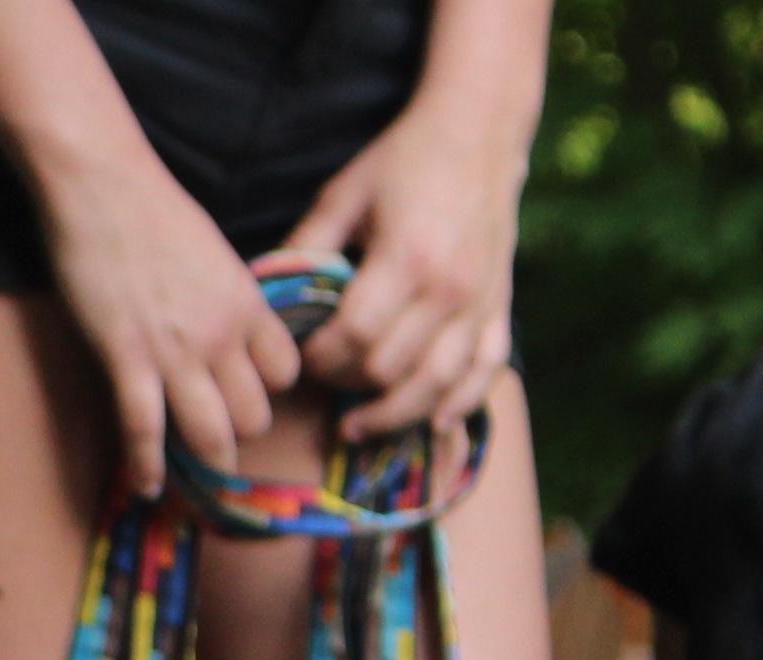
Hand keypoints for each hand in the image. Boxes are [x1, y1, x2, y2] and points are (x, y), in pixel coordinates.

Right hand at [38, 149, 296, 498]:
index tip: (249, 392)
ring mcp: (175, 351)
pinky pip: (144, 431)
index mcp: (247, 303)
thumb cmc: (152, 208)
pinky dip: (146, 467)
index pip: (285, 372)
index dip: (269, 389)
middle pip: (255, 414)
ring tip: (200, 475)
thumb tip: (225, 325)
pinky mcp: (126, 359)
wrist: (101, 184)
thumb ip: (225, 296)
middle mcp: (221, 334)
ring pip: (212, 434)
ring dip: (208, 460)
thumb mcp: (211, 252)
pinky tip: (147, 487)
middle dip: (240, 432)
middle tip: (221, 437)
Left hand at [264, 95, 525, 444]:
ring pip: (436, 385)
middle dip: (348, 382)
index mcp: (406, 258)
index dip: (321, 356)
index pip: (355, 336)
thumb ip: (305, 245)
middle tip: (325, 377)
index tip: (304, 354)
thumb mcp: (345, 193)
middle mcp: (448, 288)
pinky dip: (459, 404)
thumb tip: (261, 292)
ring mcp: (480, 302)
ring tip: (358, 424)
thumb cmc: (405, 160)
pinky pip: (484, 372)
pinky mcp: (500, 305)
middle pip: (390, 368)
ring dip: (393, 413)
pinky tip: (432, 424)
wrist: (480, 131)